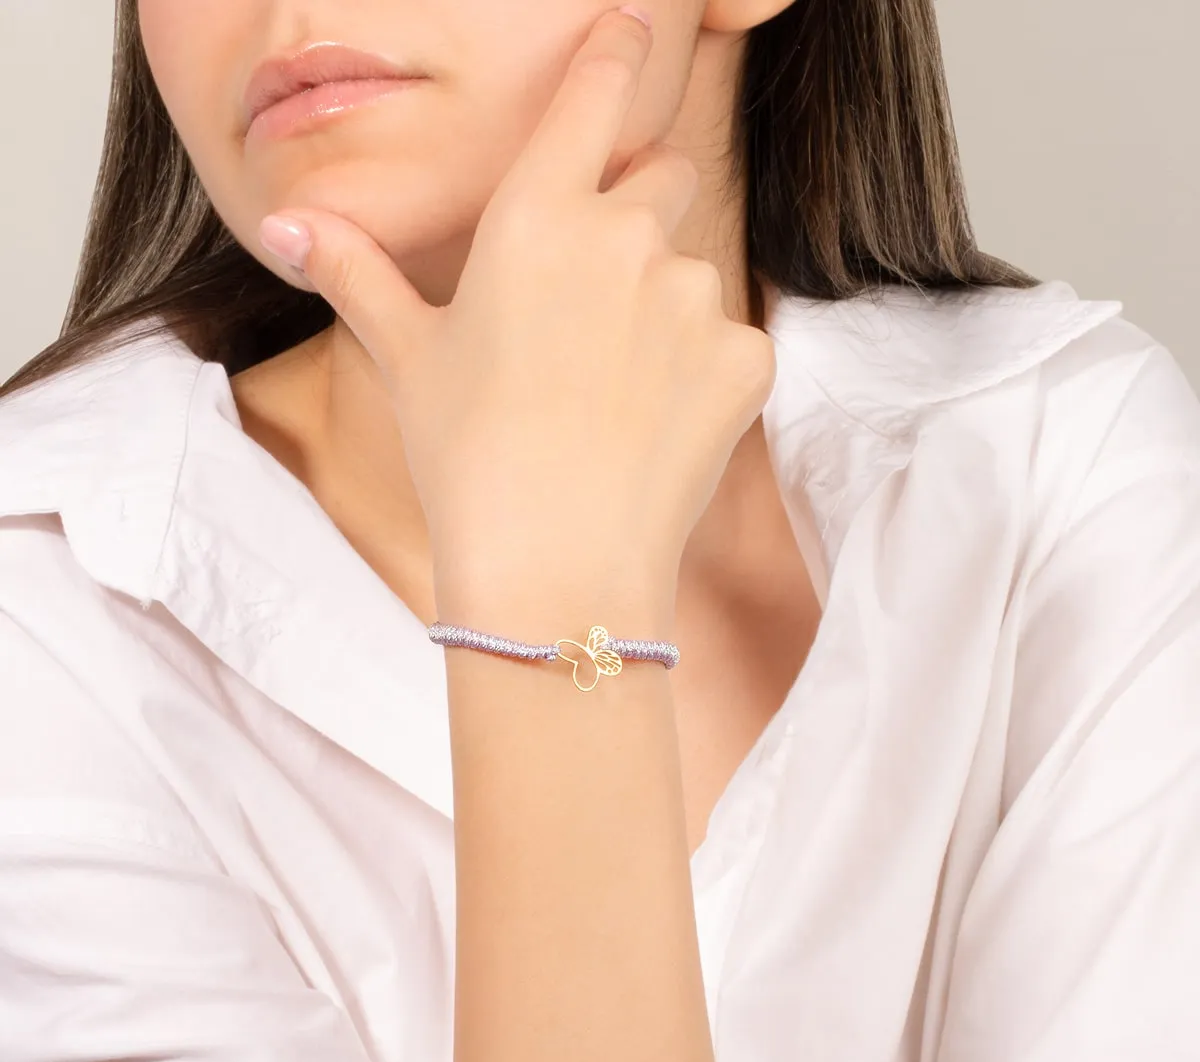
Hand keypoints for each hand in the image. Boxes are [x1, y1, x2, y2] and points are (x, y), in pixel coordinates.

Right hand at [257, 5, 776, 618]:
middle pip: (660, 173)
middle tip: (594, 294)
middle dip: (637, 207)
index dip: (614, 50)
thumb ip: (355, 270)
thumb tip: (284, 223)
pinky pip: (730, 342)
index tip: (631, 27)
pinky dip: (704, 373)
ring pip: (691, 271)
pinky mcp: (745, 360)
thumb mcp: (405, 357)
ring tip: (613, 390)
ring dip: (664, 306)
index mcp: (537, 216)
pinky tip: (656, 426)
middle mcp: (625, 236)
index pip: (594, 89)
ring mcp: (694, 296)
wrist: (554, 568)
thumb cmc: (468, 459)